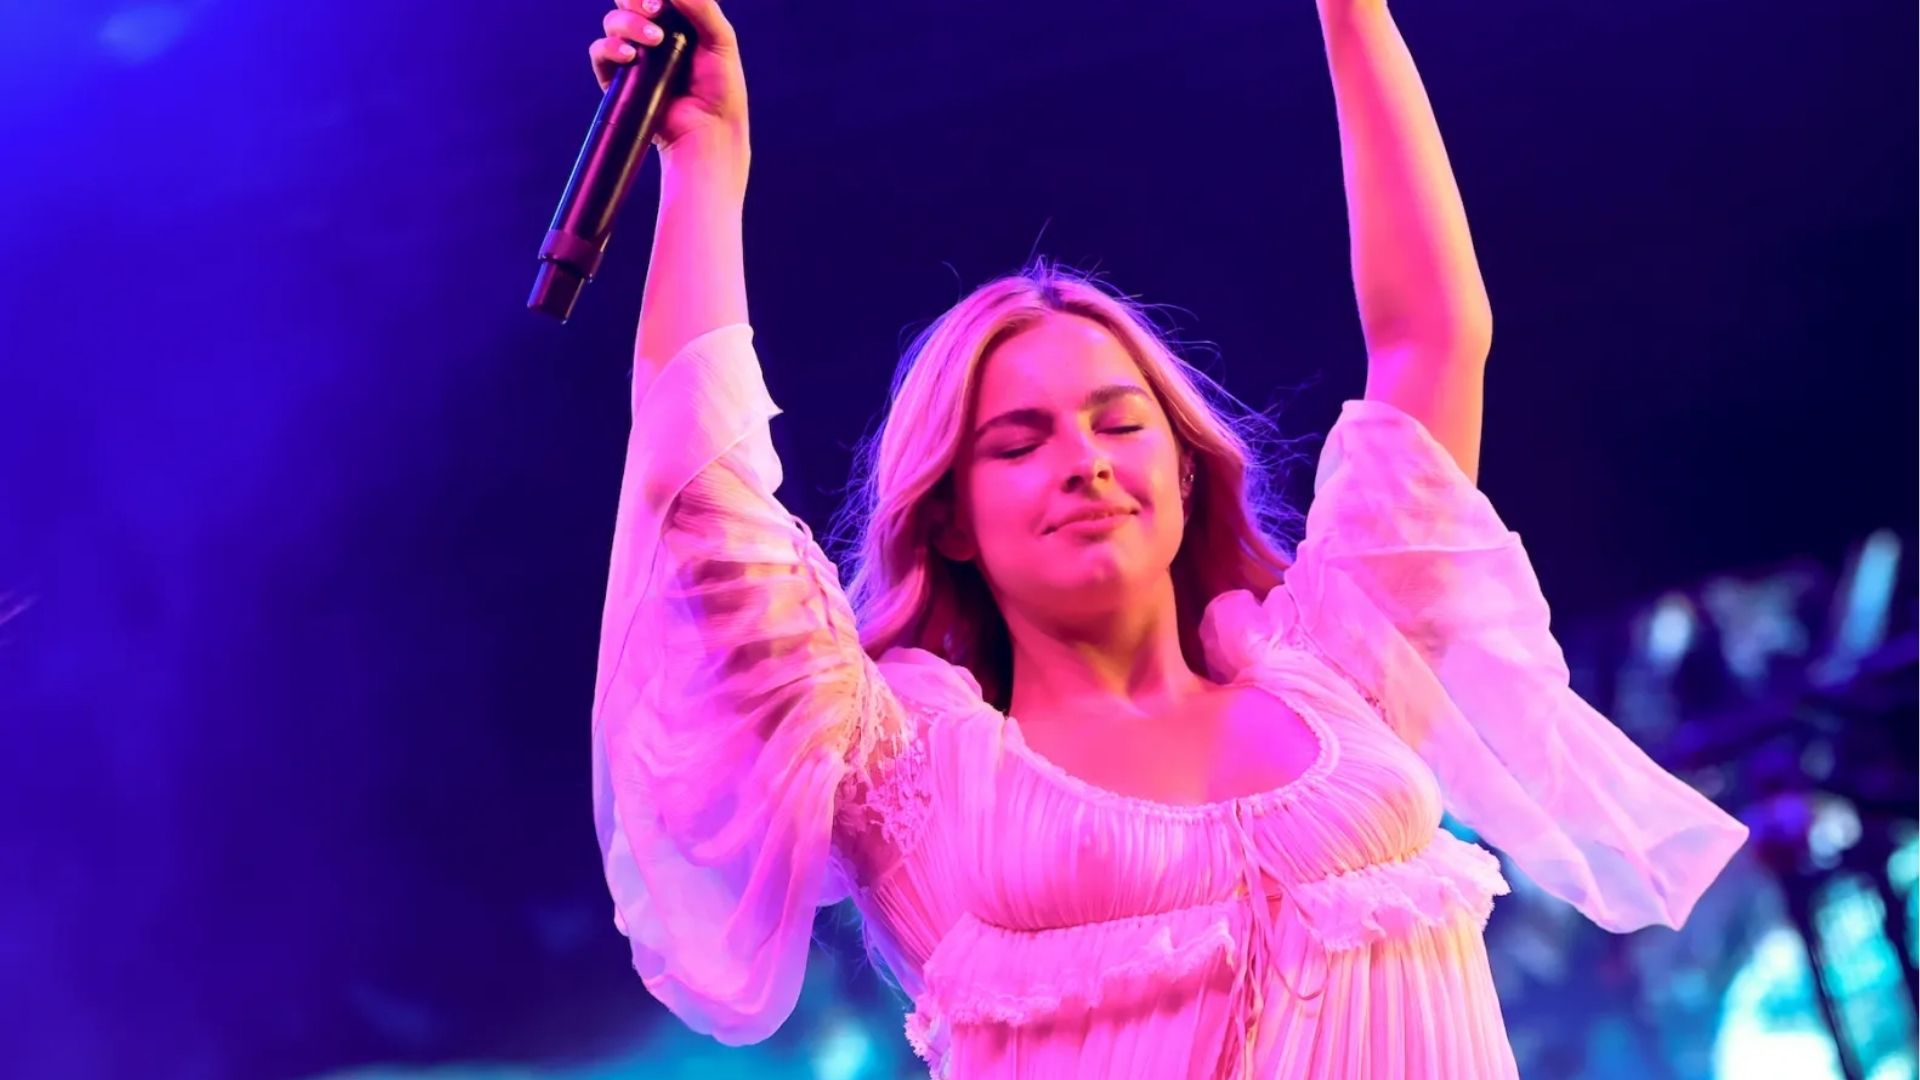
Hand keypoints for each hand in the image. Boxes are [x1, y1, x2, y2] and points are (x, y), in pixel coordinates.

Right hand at [588, 0, 748, 156]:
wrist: (708, 130)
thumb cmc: (721, 88)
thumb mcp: (721, 39)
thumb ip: (701, 6)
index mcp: (676, 21)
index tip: (660, 1)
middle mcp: (652, 35)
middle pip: (628, 1)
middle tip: (654, 9)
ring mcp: (634, 56)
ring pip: (613, 22)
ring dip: (628, 23)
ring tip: (653, 39)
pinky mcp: (617, 79)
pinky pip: (600, 52)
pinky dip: (610, 47)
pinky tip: (628, 55)